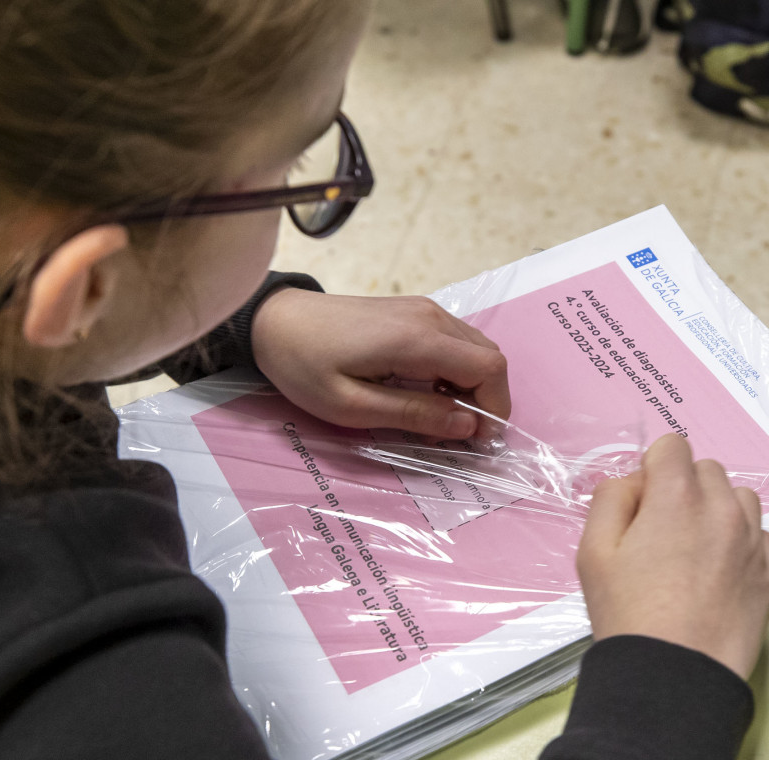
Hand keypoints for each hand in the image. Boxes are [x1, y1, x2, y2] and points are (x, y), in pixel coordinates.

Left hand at [250, 289, 510, 438]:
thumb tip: (468, 425)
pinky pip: (455, 342)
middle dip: (486, 401)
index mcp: (418, 340)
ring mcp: (424, 310)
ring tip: (440, 419)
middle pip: (489, 357)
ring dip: (471, 387)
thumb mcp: (352, 406)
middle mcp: (430, 318)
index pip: (489, 368)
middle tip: (457, 436)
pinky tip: (428, 394)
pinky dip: (456, 371)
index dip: (494, 408)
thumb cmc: (304, 366)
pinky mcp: (414, 312)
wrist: (274, 321)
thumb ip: (414, 415)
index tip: (476, 441)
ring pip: (475, 349)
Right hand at [577, 434, 768, 679]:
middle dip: (682, 488)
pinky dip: (738, 542)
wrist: (675, 674)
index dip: (652, 470)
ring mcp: (752, 540)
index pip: (672, 446)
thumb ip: (609, 499)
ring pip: (738, 499)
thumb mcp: (593, 551)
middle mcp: (723, 509)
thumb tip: (633, 484)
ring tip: (692, 550)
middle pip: (706, 470)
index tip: (642, 503)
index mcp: (678, 496)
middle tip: (660, 532)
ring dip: (715, 510)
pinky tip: (714, 573)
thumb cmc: (628, 615)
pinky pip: (758, 535)